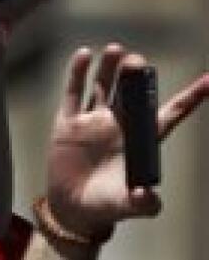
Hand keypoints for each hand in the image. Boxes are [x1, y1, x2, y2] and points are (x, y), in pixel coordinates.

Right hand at [46, 45, 208, 237]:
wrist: (73, 209)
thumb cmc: (107, 206)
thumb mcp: (129, 206)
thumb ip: (143, 203)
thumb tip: (149, 196)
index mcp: (142, 139)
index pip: (171, 112)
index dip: (191, 96)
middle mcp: (120, 123)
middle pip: (133, 91)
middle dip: (136, 74)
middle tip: (136, 62)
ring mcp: (93, 120)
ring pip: (105, 85)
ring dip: (110, 67)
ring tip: (116, 50)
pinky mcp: (68, 123)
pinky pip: (74, 92)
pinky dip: (78, 72)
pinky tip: (85, 54)